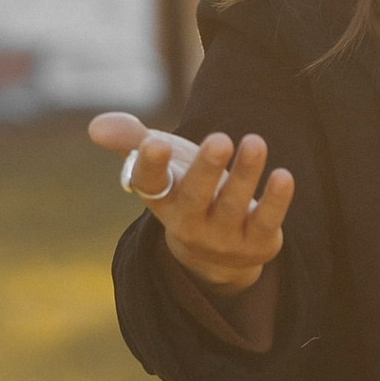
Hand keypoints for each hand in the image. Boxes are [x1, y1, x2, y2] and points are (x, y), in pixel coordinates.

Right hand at [89, 110, 294, 293]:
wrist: (218, 253)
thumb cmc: (187, 190)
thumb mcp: (164, 165)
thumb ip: (132, 140)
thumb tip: (95, 127)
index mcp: (161, 199)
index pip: (150, 184)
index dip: (151, 165)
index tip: (156, 142)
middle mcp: (189, 221)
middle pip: (195, 195)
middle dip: (207, 169)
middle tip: (219, 139)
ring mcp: (223, 236)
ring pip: (233, 205)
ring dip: (245, 174)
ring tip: (255, 142)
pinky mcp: (257, 244)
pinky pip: (266, 221)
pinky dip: (275, 200)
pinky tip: (283, 175)